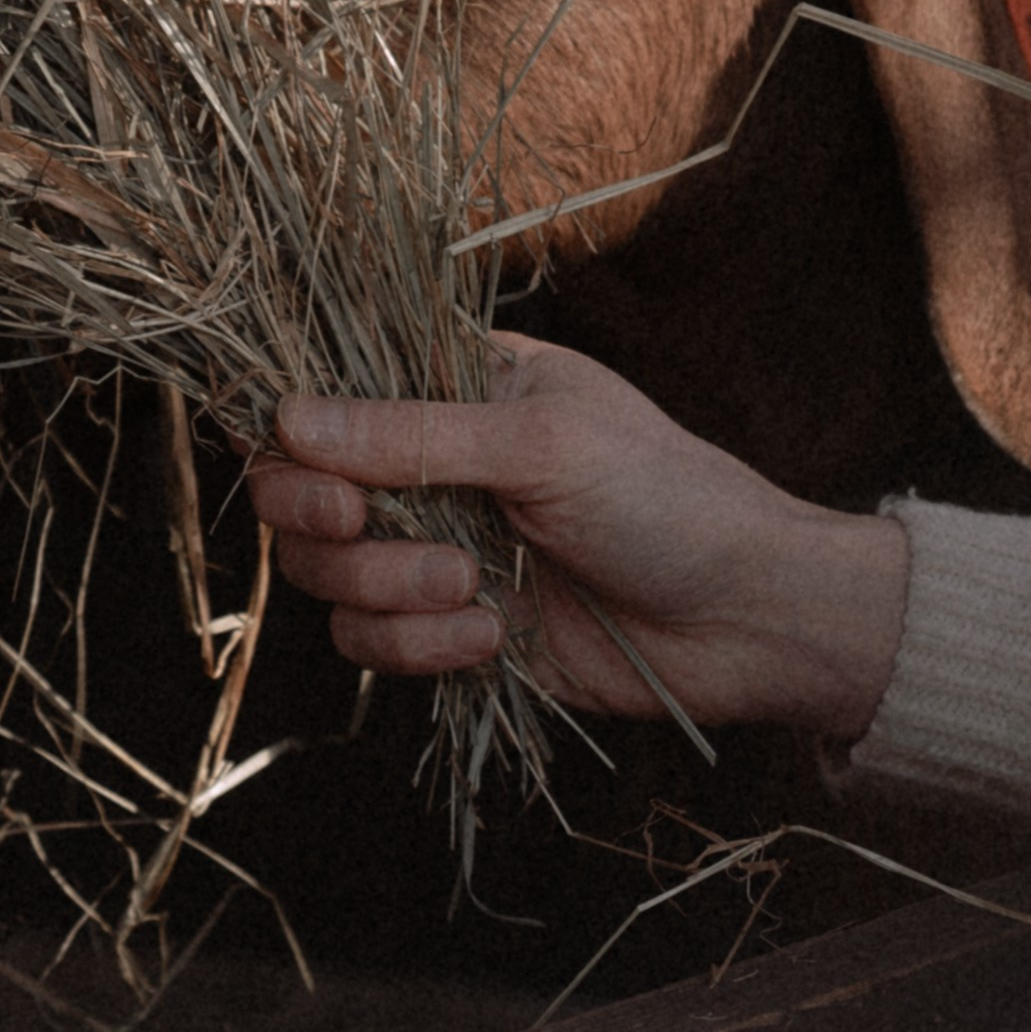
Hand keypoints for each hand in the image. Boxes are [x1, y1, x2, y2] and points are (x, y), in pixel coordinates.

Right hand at [250, 335, 908, 738]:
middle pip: (300, 489)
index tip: (292, 453)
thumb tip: (286, 420)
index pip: (325, 390)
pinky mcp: (445, 629)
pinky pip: (371, 642)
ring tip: (469, 589)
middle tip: (357, 522)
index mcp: (450, 386)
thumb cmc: (665, 497)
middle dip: (319, 515)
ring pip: (326, 573)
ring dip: (384, 587)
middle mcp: (426, 464)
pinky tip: (489, 636)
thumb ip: (409, 435)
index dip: (288, 427)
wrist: (745, 622)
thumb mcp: (541, 445)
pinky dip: (417, 645)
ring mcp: (433, 548)